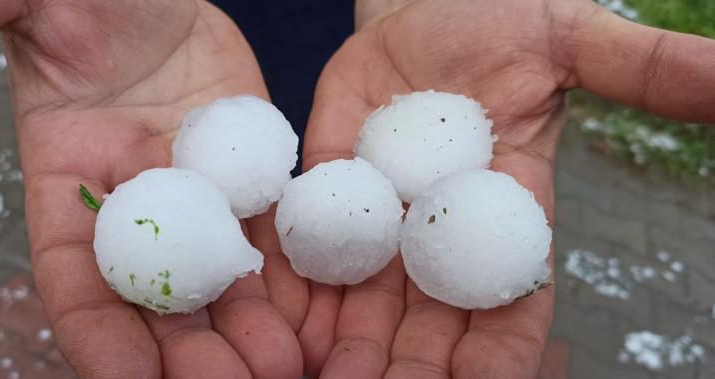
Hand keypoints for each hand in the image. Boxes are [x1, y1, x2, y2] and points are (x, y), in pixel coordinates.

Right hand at [0, 0, 306, 376]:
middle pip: (157, 299)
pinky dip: (286, 281)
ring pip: (219, 280)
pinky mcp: (244, 181)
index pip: (75, 281)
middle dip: (186, 354)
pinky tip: (310, 316)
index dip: (97, 337)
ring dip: (247, 332)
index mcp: (65, 186)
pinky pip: (267, 237)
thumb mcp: (32, 2)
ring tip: (280, 369)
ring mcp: (194, 199)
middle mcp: (134, 209)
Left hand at [301, 0, 714, 376]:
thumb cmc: (503, 20)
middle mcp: (441, 230)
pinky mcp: (329, 186)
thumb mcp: (573, 38)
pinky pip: (311, 246)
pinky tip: (279, 324)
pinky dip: (297, 288)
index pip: (509, 301)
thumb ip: (644, 70)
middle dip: (409, 367)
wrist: (424, 2)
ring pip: (365, 299)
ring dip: (346, 345)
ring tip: (319, 378)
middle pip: (428, 320)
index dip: (498, 352)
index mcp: (505, 211)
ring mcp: (382, 214)